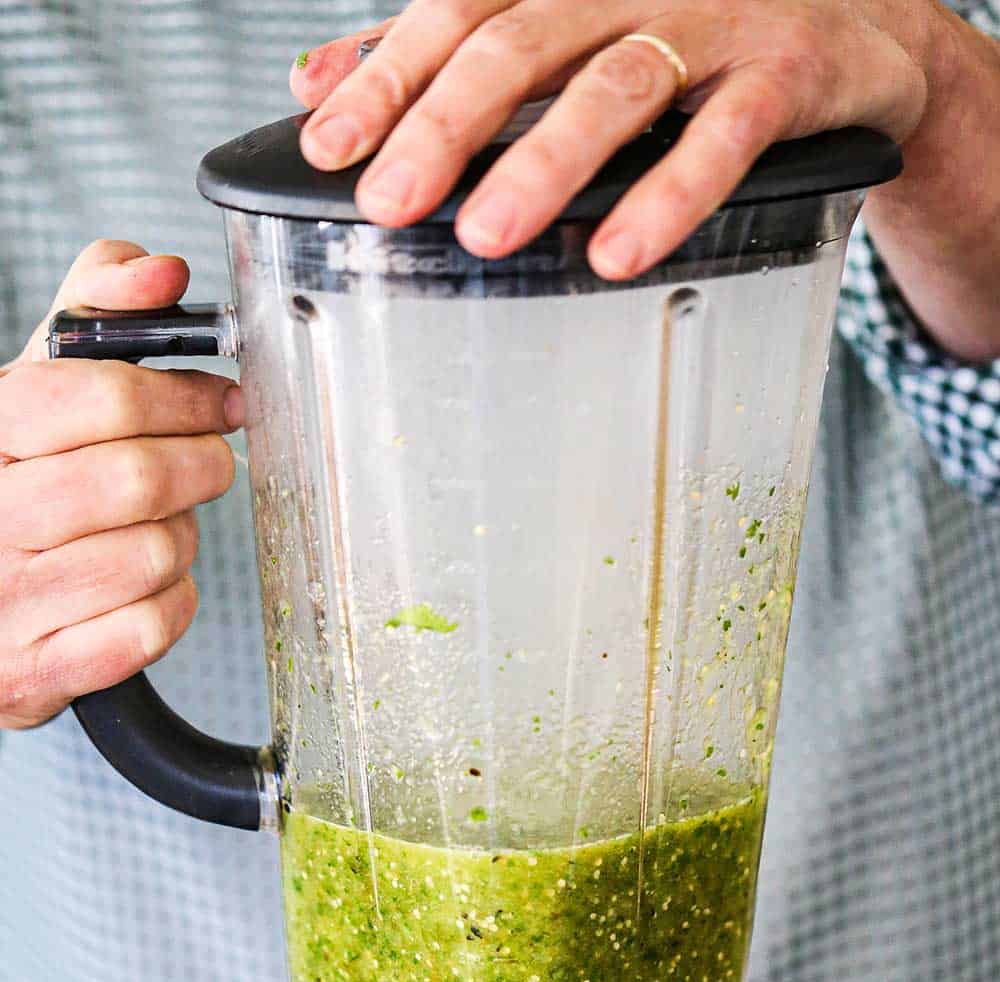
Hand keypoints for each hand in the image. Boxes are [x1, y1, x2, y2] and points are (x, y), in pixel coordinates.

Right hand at [0, 239, 242, 729]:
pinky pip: (150, 629)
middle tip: (212, 460)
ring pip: (152, 555)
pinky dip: (173, 603)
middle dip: (198, 465)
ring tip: (164, 526)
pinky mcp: (35, 674)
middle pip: (135, 479)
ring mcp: (5, 604)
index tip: (219, 400)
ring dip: (182, 537)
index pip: (93, 397)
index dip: (177, 395)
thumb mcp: (28, 391)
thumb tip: (161, 272)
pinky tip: (150, 584)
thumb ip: (89, 316)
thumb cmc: (10, 487)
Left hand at [291, 0, 947, 279]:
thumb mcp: (563, 36)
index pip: (459, 9)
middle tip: (389, 203)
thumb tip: (317, 81)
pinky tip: (616, 254)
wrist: (855, 34)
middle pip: (522, 38)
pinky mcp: (786, 73)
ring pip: (615, 82)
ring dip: (545, 163)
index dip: (388, 73)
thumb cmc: (689, 43)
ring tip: (484, 238)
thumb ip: (445, 55)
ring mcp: (714, 22)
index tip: (329, 146)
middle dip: (446, 124)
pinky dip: (669, 195)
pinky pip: (724, 135)